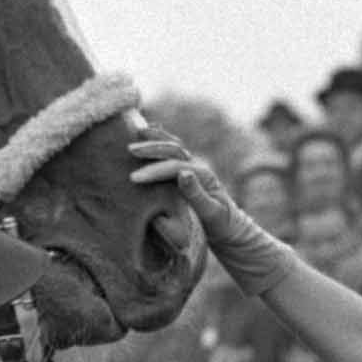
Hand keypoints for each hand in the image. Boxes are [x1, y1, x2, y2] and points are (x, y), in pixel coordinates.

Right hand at [127, 135, 278, 279]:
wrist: (232, 230)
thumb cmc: (222, 225)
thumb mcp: (211, 213)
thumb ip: (196, 195)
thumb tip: (183, 173)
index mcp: (203, 175)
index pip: (174, 168)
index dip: (153, 172)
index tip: (134, 178)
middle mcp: (198, 167)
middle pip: (173, 151)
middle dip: (151, 148)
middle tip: (129, 149)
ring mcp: (193, 168)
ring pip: (173, 148)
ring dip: (155, 140)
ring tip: (137, 131)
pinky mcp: (188, 173)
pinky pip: (172, 154)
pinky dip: (161, 143)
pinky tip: (148, 137)